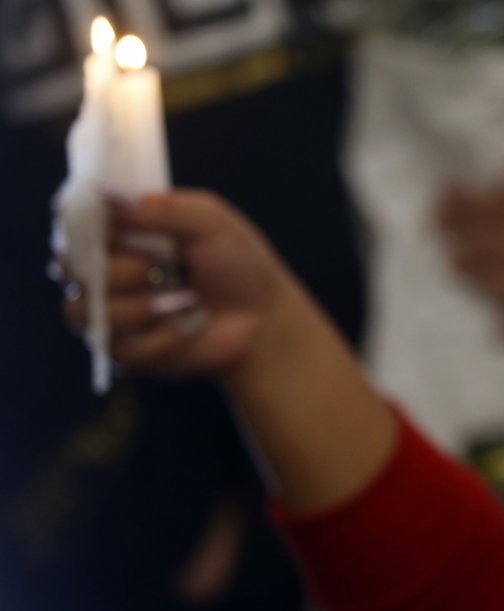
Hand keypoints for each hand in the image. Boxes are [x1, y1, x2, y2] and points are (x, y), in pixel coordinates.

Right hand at [63, 190, 292, 375]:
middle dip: (117, 267)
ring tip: (184, 298)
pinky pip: (117, 346)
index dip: (80, 223)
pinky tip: (187, 326)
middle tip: (159, 267)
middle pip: (70, 266)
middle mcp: (106, 270)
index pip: (72, 221)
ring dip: (137, 305)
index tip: (112, 228)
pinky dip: (160, 336)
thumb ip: (163, 207)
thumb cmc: (238, 263)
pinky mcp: (125, 350)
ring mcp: (111, 311)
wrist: (263, 317)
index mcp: (122, 232)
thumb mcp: (211, 222)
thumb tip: (107, 196)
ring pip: (80, 310)